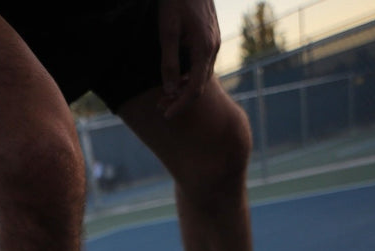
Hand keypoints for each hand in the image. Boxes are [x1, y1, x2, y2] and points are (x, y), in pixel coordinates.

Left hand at [157, 0, 220, 117]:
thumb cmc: (176, 0)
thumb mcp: (167, 31)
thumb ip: (169, 62)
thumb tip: (169, 91)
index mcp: (204, 49)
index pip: (195, 89)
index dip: (180, 105)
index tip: (166, 116)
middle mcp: (213, 48)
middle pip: (199, 85)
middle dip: (180, 100)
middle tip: (160, 107)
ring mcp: (213, 42)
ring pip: (201, 76)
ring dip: (184, 89)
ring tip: (165, 96)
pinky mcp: (210, 38)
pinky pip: (202, 65)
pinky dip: (189, 76)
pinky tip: (175, 79)